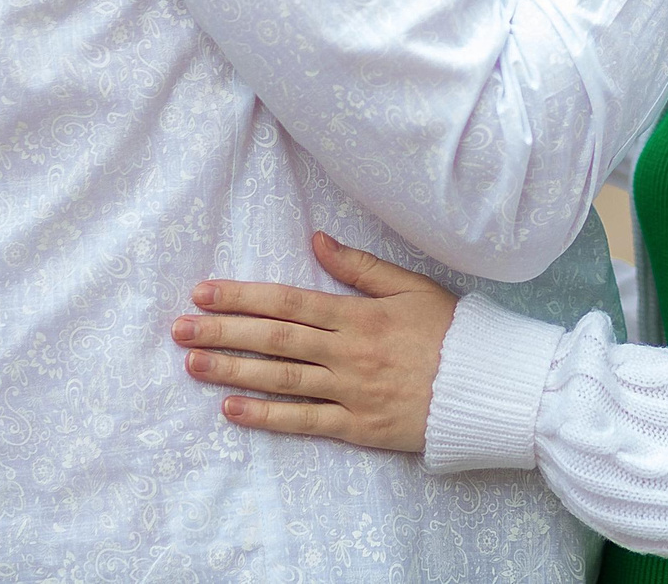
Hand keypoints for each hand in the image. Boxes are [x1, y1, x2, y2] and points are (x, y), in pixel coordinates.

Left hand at [172, 232, 458, 452]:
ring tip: (194, 365)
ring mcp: (352, 392)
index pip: (289, 302)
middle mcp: (349, 352)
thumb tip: (316, 239)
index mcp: (359, 313)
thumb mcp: (411, 286)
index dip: (243, 297)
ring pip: (282, 380)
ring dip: (234, 371)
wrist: (486, 386)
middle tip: (180, 329)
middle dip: (223, 332)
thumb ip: (361, 266)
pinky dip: (267, 417)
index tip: (204, 293)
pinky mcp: (359, 428)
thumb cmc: (450, 331)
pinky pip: (305, 421)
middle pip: (275, 339)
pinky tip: (233, 411)